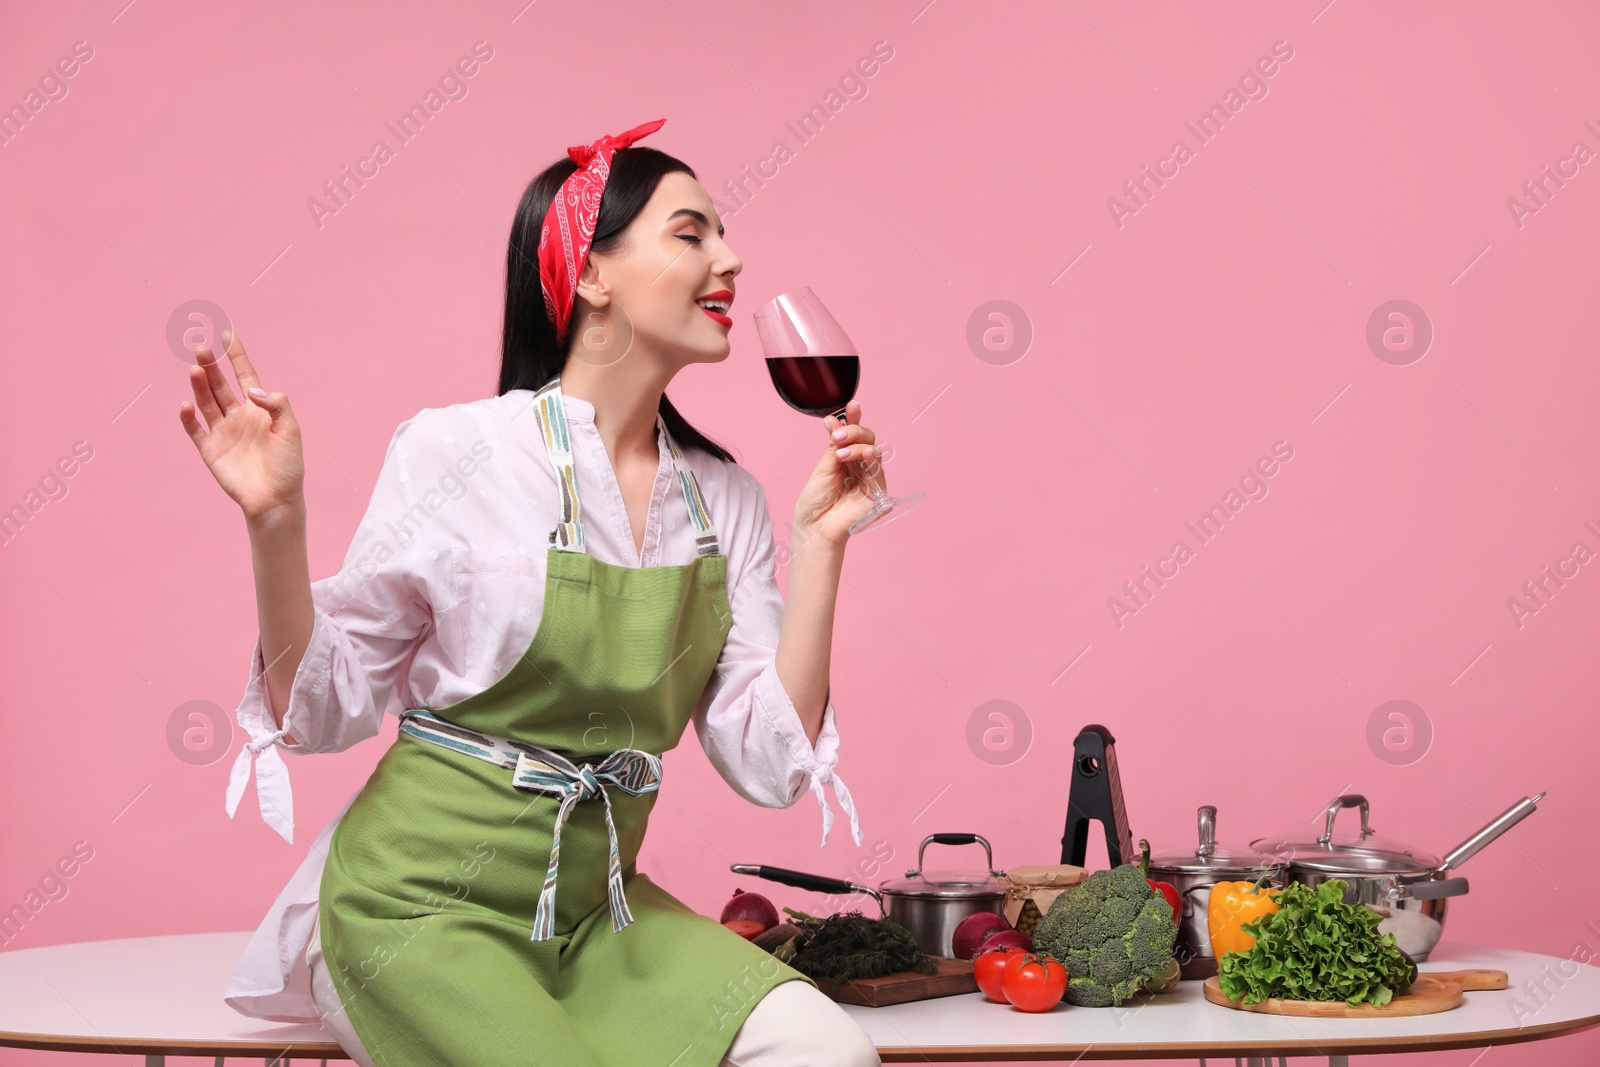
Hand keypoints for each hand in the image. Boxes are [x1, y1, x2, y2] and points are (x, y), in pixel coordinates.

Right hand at [178, 330, 305, 523]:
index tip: (227, 334)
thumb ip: (277, 405)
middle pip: (220, 385)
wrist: (276, 499)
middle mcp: (238, 416)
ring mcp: (222, 432)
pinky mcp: (210, 450)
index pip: (245, 375)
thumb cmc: (288, 465)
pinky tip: (186, 404)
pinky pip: (194, 429)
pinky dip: (188, 417)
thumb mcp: (291, 430)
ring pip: (206, 402)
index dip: (236, 355)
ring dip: (199, 386)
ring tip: (196, 369)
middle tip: (202, 349)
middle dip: (211, 366)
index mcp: (259, 409)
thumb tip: (253, 390)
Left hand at [791, 400, 885, 550]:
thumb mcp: (823, 467)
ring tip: (839, 452)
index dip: (854, 419)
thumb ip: (834, 445)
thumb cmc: (815, 501)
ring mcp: (869, 478)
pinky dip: (867, 457)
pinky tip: (858, 454)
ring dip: (857, 445)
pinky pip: (877, 469)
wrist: (814, 527)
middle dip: (854, 430)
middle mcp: (860, 466)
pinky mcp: (877, 492)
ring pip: (872, 450)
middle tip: (837, 435)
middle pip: (867, 439)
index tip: (852, 405)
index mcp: (846, 459)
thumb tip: (833, 420)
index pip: (853, 435)